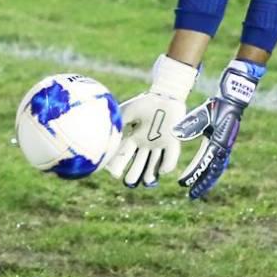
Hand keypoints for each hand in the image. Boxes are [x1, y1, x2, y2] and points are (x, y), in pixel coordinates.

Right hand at [105, 55, 197, 187]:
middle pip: (138, 164)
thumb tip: (103, 137)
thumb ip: (116, 124)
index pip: (123, 156)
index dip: (118, 165)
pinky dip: (167, 165)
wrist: (164, 95)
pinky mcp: (173, 142)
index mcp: (133, 138)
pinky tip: (162, 171)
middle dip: (133, 174)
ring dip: (150, 175)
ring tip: (146, 182)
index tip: (114, 173)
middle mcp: (145, 145)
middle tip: (129, 182)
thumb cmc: (144, 103)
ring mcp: (159, 144)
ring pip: (153, 165)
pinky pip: (171, 157)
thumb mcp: (126, 112)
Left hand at [175, 59, 264, 198]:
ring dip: (207, 180)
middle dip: (202, 183)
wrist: (233, 100)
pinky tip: (205, 175)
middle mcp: (223, 148)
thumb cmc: (217, 106)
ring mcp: (225, 147)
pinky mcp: (225, 145)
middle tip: (191, 194)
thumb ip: (190, 124)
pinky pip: (218, 163)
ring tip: (198, 189)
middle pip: (212, 171)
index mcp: (217, 142)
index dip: (193, 174)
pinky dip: (212, 171)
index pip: (203, 163)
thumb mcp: (203, 113)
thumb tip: (175, 134)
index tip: (182, 183)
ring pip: (216, 169)